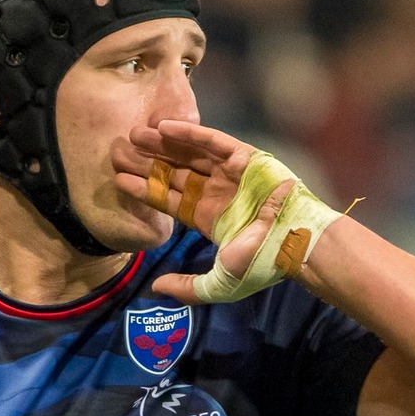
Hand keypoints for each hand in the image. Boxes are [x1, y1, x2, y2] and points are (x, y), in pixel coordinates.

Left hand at [111, 120, 295, 303]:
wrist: (295, 244)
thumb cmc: (262, 263)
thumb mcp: (219, 285)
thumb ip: (186, 288)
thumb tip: (155, 288)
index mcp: (209, 218)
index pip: (170, 200)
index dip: (145, 190)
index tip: (119, 180)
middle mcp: (217, 193)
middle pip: (175, 173)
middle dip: (148, 163)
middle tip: (119, 152)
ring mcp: (231, 174)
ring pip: (190, 154)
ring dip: (163, 145)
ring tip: (134, 135)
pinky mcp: (245, 158)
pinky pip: (213, 141)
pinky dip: (189, 133)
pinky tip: (163, 127)